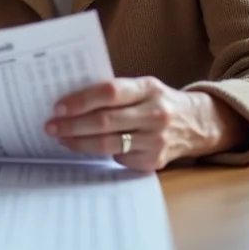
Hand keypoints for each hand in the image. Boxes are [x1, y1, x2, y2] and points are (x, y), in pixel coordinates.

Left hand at [46, 77, 248, 171]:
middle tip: (50, 126)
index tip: (58, 106)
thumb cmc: (158, 102)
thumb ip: (115, 92)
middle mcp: (155, 114)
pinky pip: (118, 158)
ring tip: (60, 137)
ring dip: (79, 142)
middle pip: (105, 121)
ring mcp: (156, 140)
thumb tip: (70, 100)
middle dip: (72, 125)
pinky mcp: (154, 161)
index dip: (81, 100)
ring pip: (108, 144)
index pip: (110, 92)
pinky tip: (85, 147)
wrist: (197, 124)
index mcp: (149, 88)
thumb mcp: (143, 87)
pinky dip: (99, 153)